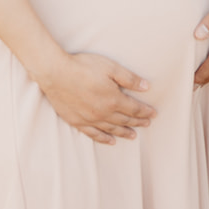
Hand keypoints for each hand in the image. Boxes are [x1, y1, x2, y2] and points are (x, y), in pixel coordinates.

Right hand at [34, 51, 155, 143]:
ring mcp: (90, 119)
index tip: (153, 114)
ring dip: (124, 132)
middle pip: (125, 120)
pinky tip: (111, 141)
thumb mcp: (110, 67)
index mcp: (113, 99)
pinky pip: (94, 134)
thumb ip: (129, 78)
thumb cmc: (83, 66)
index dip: (145, 112)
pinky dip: (104, 139)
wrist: (56, 73)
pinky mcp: (77, 121)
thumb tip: (146, 87)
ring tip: (133, 135)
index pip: (134, 109)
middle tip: (147, 124)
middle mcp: (103, 113)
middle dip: (137, 122)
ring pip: (111, 129)